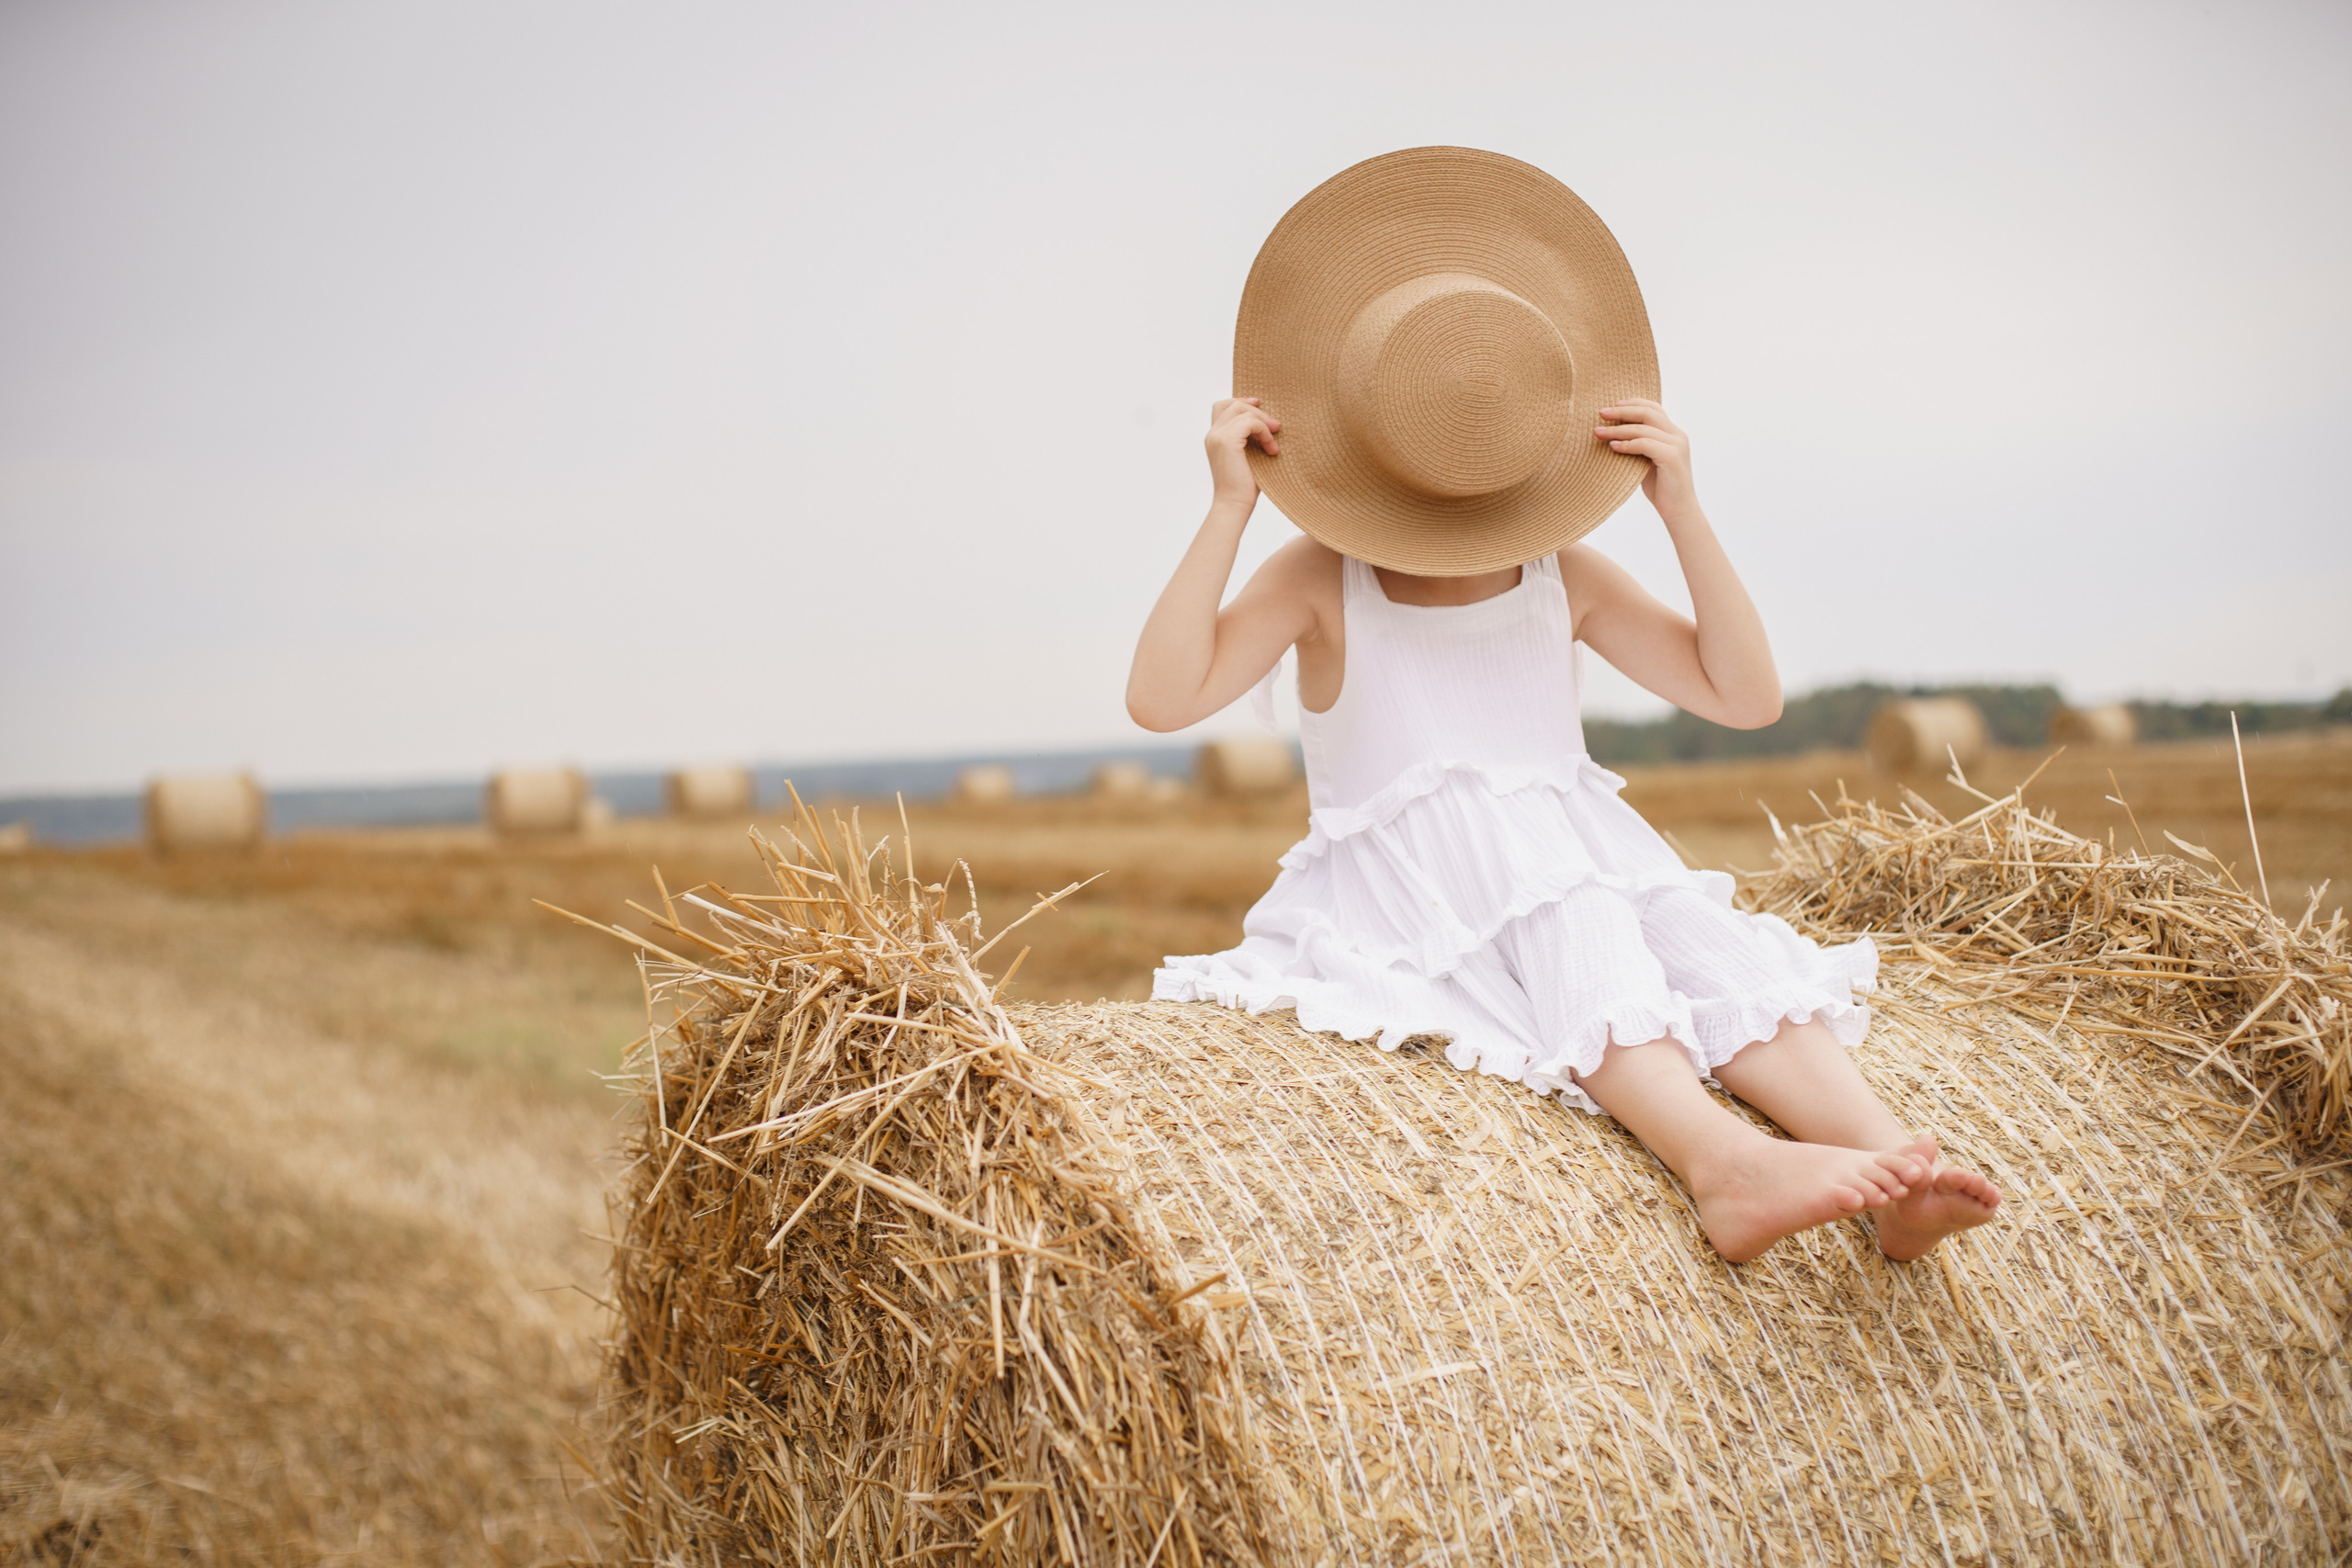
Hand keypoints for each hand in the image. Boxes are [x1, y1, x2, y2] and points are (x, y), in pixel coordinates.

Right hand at [1206, 396, 1280, 509]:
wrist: (1235, 504)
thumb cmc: (1244, 486)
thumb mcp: (1249, 456)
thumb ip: (1251, 438)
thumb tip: (1272, 422)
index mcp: (1214, 437)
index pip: (1222, 406)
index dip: (1241, 401)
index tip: (1260, 406)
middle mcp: (1212, 434)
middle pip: (1233, 405)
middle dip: (1258, 412)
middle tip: (1276, 426)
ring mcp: (1218, 436)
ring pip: (1242, 411)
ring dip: (1263, 423)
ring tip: (1273, 443)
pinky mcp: (1227, 441)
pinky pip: (1249, 422)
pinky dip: (1264, 431)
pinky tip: (1271, 448)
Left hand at [1595, 398, 1694, 514]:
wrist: (1678, 510)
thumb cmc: (1660, 488)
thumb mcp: (1647, 461)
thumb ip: (1638, 446)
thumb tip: (1612, 435)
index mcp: (1673, 433)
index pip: (1654, 408)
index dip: (1632, 403)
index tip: (1612, 405)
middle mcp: (1677, 435)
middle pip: (1648, 412)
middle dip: (1622, 411)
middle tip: (1601, 413)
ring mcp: (1677, 445)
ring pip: (1643, 428)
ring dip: (1618, 429)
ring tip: (1598, 432)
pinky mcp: (1672, 457)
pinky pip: (1645, 444)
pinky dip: (1627, 444)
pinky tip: (1613, 446)